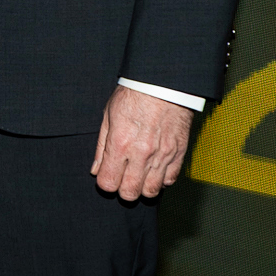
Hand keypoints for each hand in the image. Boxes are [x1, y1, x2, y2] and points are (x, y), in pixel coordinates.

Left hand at [92, 84, 191, 200]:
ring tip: (140, 177)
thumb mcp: (108, 115)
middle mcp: (141, 154)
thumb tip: (96, 169)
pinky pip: (170, 180)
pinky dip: (161, 180)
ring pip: (151, 191)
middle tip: (123, 179)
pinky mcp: (179, 153)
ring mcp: (162, 155)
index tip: (108, 176)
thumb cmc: (135, 94)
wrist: (164, 83)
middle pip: (129, 193)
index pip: (108, 183)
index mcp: (120, 144)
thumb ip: (102, 147)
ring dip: (143, 188)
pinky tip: (156, 170)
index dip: (106, 183)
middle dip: (123, 190)